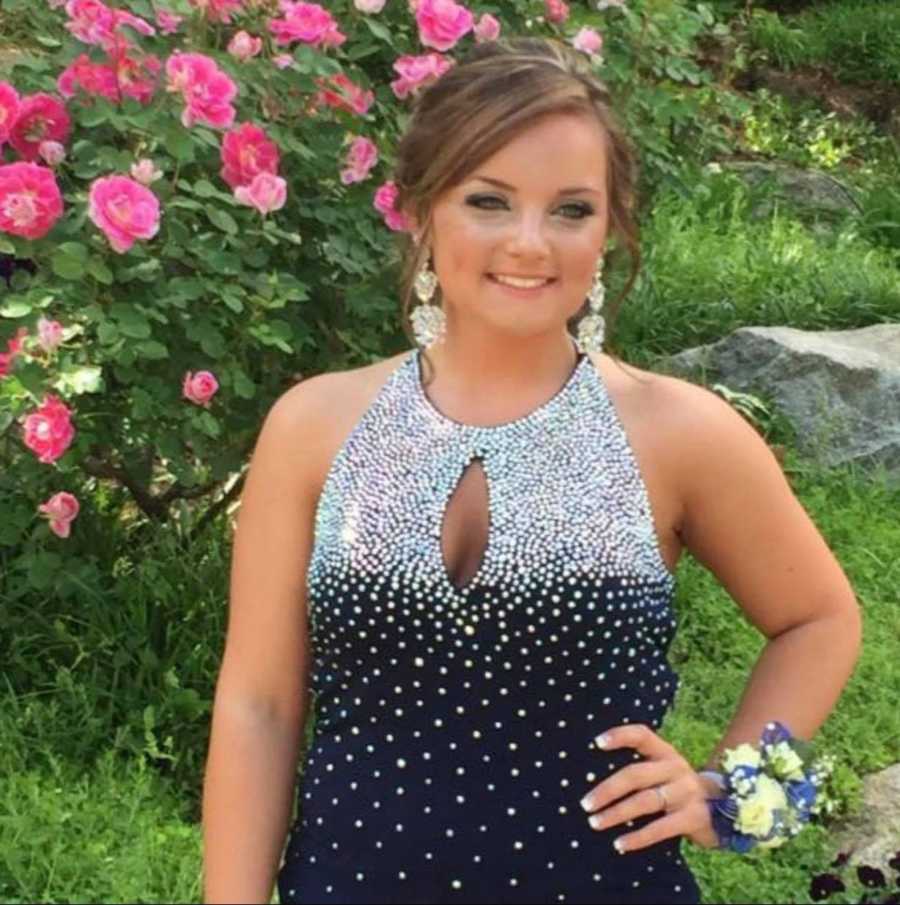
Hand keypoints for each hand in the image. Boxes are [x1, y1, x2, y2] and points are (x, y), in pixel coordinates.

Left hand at [578, 723, 720, 852]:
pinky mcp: (694, 818)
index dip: (620, 736)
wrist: (726, 808)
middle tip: (586, 803)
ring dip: (617, 814)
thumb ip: (640, 767)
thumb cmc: (677, 787)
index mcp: (665, 752)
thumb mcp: (663, 769)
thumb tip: (593, 779)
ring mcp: (687, 792)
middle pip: (636, 775)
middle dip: (608, 790)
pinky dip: (638, 837)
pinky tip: (619, 844)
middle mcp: (676, 768)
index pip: (642, 735)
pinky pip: (661, 829)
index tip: (597, 743)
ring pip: (645, 801)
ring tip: (595, 823)